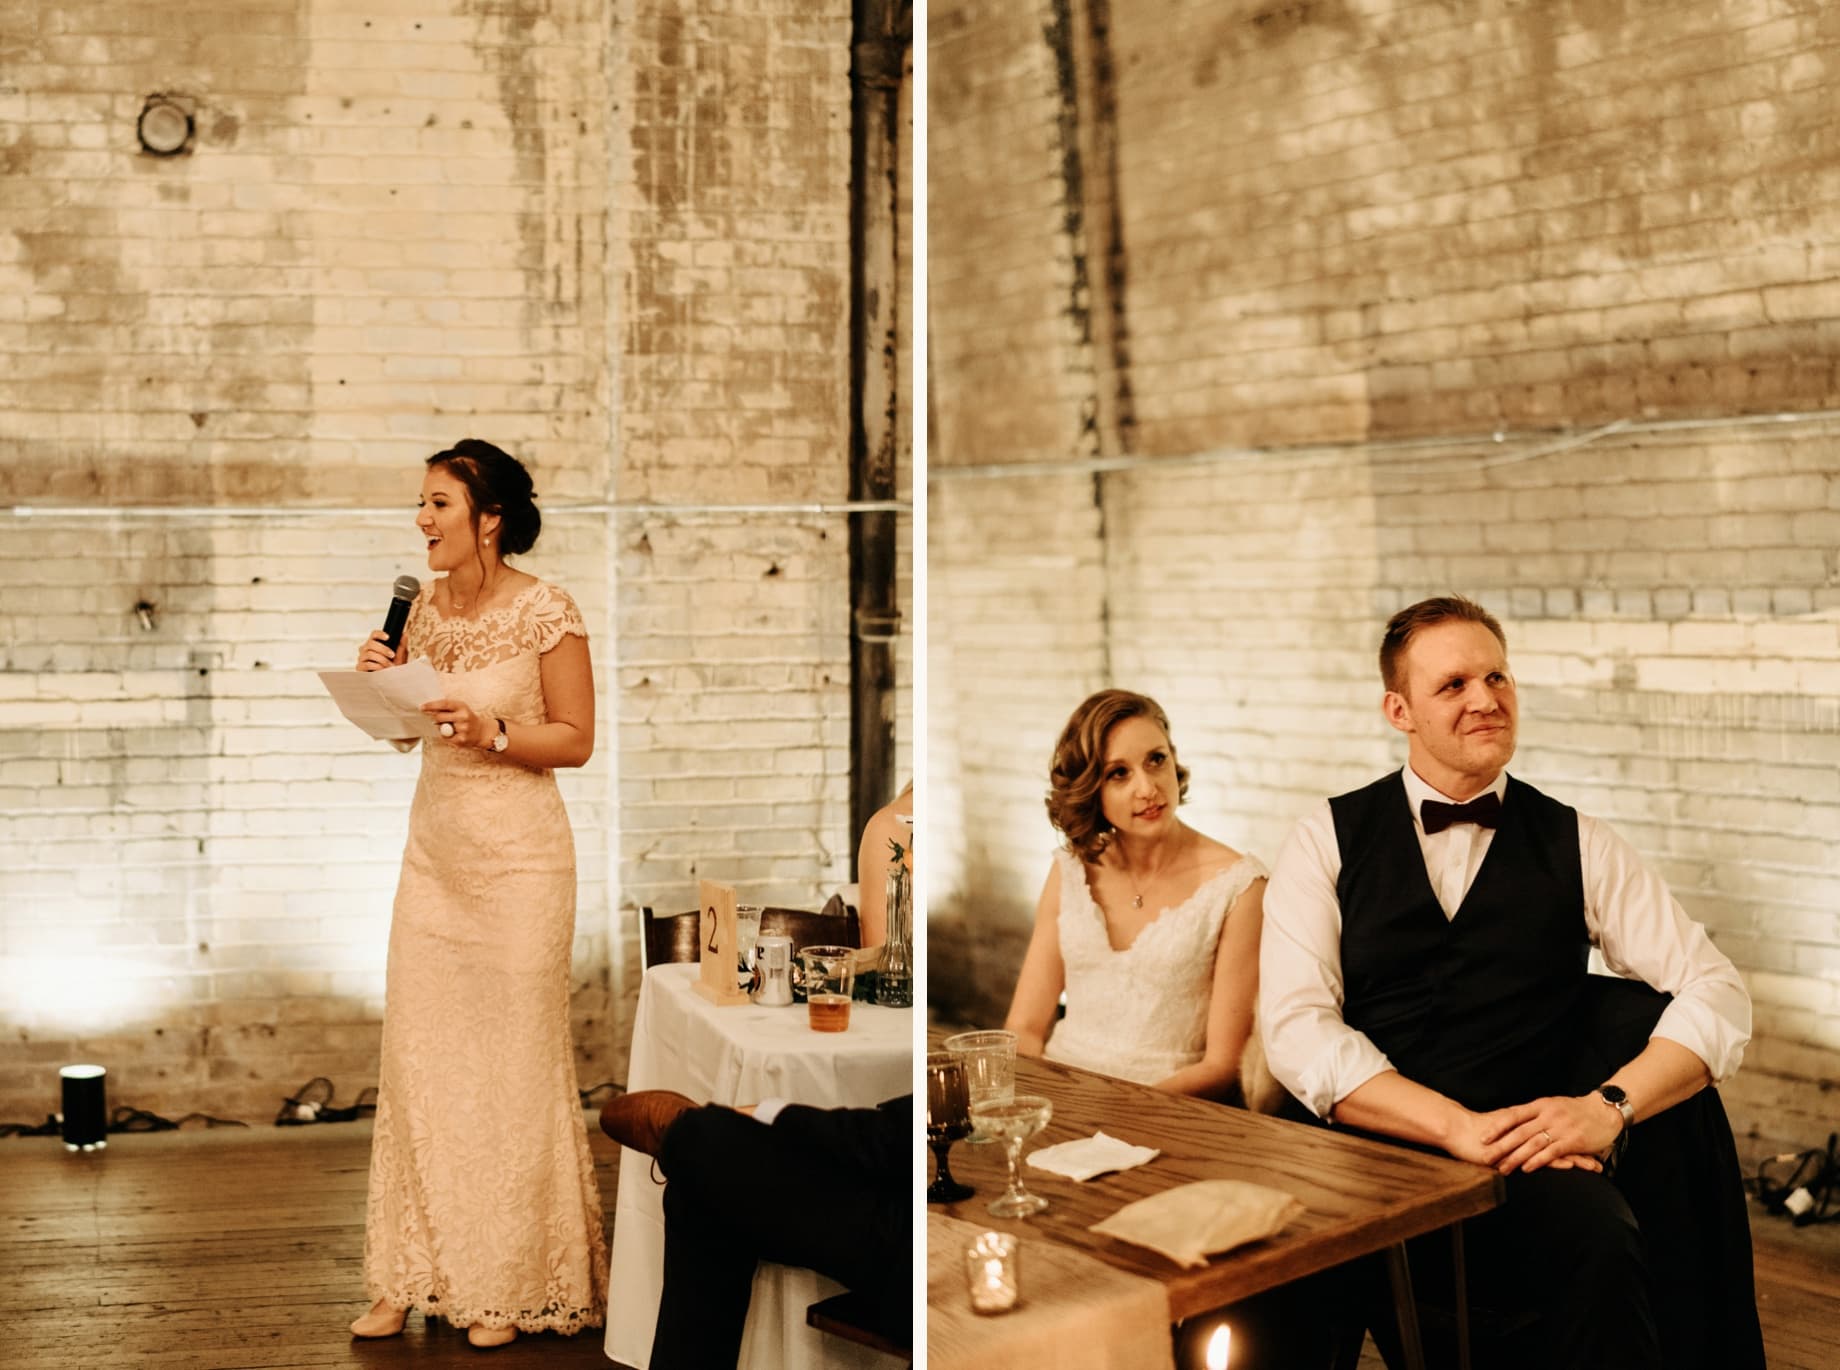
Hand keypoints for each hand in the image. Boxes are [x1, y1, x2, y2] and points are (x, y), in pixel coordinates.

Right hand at [356, 630, 403, 671]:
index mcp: (375, 644)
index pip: (374, 635)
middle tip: (392, 655)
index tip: (388, 637)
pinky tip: (382, 670)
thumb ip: (402, 645)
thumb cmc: (394, 667)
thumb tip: (404, 634)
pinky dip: (376, 667)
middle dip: (383, 649)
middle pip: (370, 643)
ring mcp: (362, 658)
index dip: (379, 634)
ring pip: (369, 654)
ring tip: (390, 666)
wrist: (390, 681)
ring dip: (382, 660)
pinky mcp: (360, 667)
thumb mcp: (400, 656)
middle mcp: (366, 649)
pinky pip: (366, 664)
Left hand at [422, 698, 493, 748]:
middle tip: (438, 720)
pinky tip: (455, 734)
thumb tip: (428, 709)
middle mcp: (463, 716)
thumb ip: (446, 708)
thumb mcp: (460, 709)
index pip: (444, 704)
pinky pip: (445, 737)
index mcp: (462, 706)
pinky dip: (447, 736)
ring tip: (452, 728)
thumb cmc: (466, 718)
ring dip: (442, 728)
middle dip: (435, 719)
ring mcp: (463, 728)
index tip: (422, 707)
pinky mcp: (461, 739)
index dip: (431, 705)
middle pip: (439, 717)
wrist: (482, 731)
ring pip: (441, 728)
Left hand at [1480, 1093, 1621, 1174]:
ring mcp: (1560, 1128)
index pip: (1513, 1115)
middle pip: (1519, 1132)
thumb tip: (1513, 1121)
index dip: (1497, 1127)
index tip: (1482, 1137)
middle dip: (1501, 1146)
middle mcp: (1548, 1115)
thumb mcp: (1553, 1105)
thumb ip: (1535, 1114)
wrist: (1605, 1111)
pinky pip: (1551, 1152)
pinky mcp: (1572, 1141)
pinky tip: (1526, 1169)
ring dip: (1516, 1157)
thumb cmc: (1576, 1110)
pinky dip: (1537, 1160)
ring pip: (1532, 1143)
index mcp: (1540, 1105)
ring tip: (1503, 1168)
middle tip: (1486, 1158)